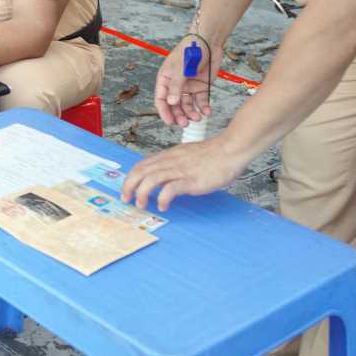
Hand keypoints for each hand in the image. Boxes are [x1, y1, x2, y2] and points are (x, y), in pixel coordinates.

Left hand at [120, 133, 252, 211]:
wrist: (230, 149)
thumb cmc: (212, 154)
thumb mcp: (185, 155)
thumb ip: (173, 163)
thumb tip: (164, 175)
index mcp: (167, 156)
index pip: (141, 165)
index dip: (130, 178)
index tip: (126, 189)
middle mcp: (170, 162)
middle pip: (140, 172)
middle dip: (129, 186)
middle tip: (126, 199)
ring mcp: (180, 170)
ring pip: (151, 179)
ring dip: (142, 193)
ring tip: (141, 204)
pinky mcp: (191, 179)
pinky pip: (171, 188)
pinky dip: (163, 198)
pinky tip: (163, 206)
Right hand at [155, 37, 222, 126]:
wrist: (209, 41)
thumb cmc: (190, 51)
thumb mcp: (180, 69)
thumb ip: (175, 87)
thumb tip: (171, 103)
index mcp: (165, 79)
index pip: (161, 99)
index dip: (164, 111)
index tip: (170, 122)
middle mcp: (176, 85)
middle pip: (175, 105)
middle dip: (179, 115)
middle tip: (185, 123)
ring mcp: (189, 86)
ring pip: (188, 105)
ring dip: (192, 113)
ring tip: (198, 118)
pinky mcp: (202, 87)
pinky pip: (201, 101)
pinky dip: (204, 107)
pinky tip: (207, 112)